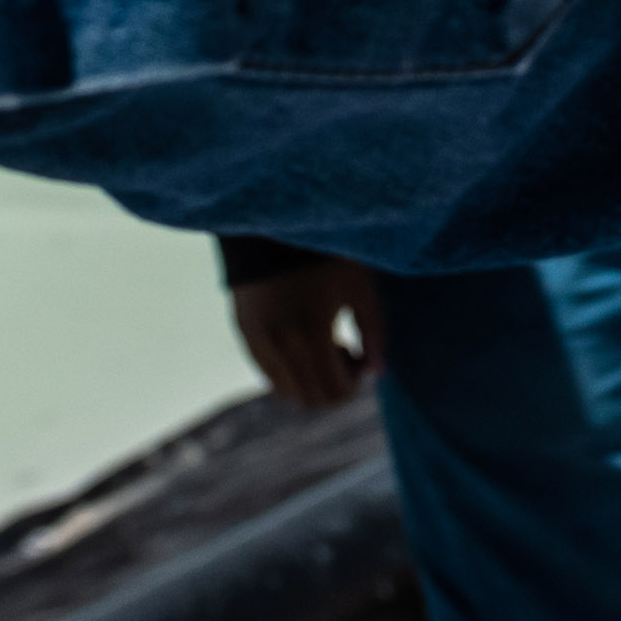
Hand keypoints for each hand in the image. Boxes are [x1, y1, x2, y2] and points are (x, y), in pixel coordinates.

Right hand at [234, 260, 387, 414]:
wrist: (273, 221)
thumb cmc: (326, 252)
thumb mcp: (360, 287)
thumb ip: (374, 333)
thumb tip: (377, 373)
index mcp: (312, 334)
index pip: (335, 392)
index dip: (355, 382)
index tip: (359, 352)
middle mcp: (280, 346)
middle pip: (311, 399)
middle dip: (334, 383)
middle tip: (343, 348)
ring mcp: (257, 340)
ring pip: (287, 390)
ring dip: (309, 376)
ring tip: (320, 339)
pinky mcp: (244, 332)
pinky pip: (268, 371)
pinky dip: (289, 367)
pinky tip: (300, 335)